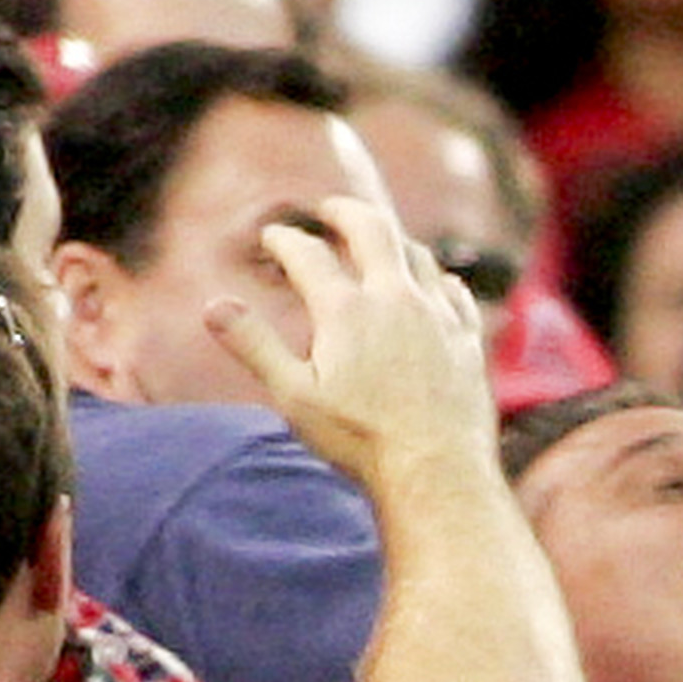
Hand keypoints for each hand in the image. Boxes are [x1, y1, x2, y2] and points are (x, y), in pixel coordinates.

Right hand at [208, 196, 493, 490]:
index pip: (306, 253)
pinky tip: (431, 285)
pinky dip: (435, 278)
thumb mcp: (294, 396)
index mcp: (346, 310)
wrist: (439, 473)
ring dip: (392, 241)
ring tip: (376, 242)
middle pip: (371, 228)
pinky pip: (454, 291)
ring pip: (418, 254)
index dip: (283, 239)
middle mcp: (396, 300)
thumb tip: (213, 305)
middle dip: (343, 211)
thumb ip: (254, 345)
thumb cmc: (362, 440)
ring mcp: (439, 316)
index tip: (272, 238)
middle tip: (328, 209)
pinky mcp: (469, 340)